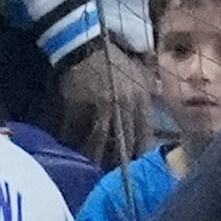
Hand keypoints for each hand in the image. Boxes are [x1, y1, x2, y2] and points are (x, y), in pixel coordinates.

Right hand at [56, 37, 154, 166]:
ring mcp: (98, 106)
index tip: (136, 170)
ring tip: (91, 171)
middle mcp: (122, 105)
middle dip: (117, 162)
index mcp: (140, 99)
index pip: (143, 136)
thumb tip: (150, 120)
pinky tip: (71, 151)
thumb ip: (147, 96)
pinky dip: (72, 142)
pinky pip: (74, 131)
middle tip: (113, 178)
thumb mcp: (139, 74)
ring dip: (94, 158)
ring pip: (97, 142)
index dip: (139, 155)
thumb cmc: (114, 59)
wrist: (85, 42)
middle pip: (121, 143)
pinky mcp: (77, 105)